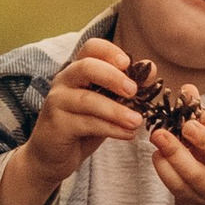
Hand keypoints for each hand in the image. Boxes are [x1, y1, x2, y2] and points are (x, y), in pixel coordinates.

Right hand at [0, 38, 140, 204]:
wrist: (52, 156)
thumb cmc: (83, 125)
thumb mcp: (108, 105)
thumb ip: (126, 87)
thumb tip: (152, 68)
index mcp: (78, 70)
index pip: (91, 48)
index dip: (110, 51)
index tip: (128, 63)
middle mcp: (64, 81)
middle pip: (86, 67)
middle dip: (113, 77)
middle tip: (134, 91)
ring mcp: (57, 102)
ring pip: (88, 100)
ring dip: (116, 110)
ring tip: (137, 121)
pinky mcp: (57, 124)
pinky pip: (87, 123)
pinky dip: (111, 129)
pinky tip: (128, 134)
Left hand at [148, 100, 204, 204]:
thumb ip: (202, 115)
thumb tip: (188, 88)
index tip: (202, 113)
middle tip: (186, 126)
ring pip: (193, 173)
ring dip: (173, 152)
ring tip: (158, 135)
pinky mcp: (192, 201)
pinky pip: (174, 184)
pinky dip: (162, 166)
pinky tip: (157, 154)